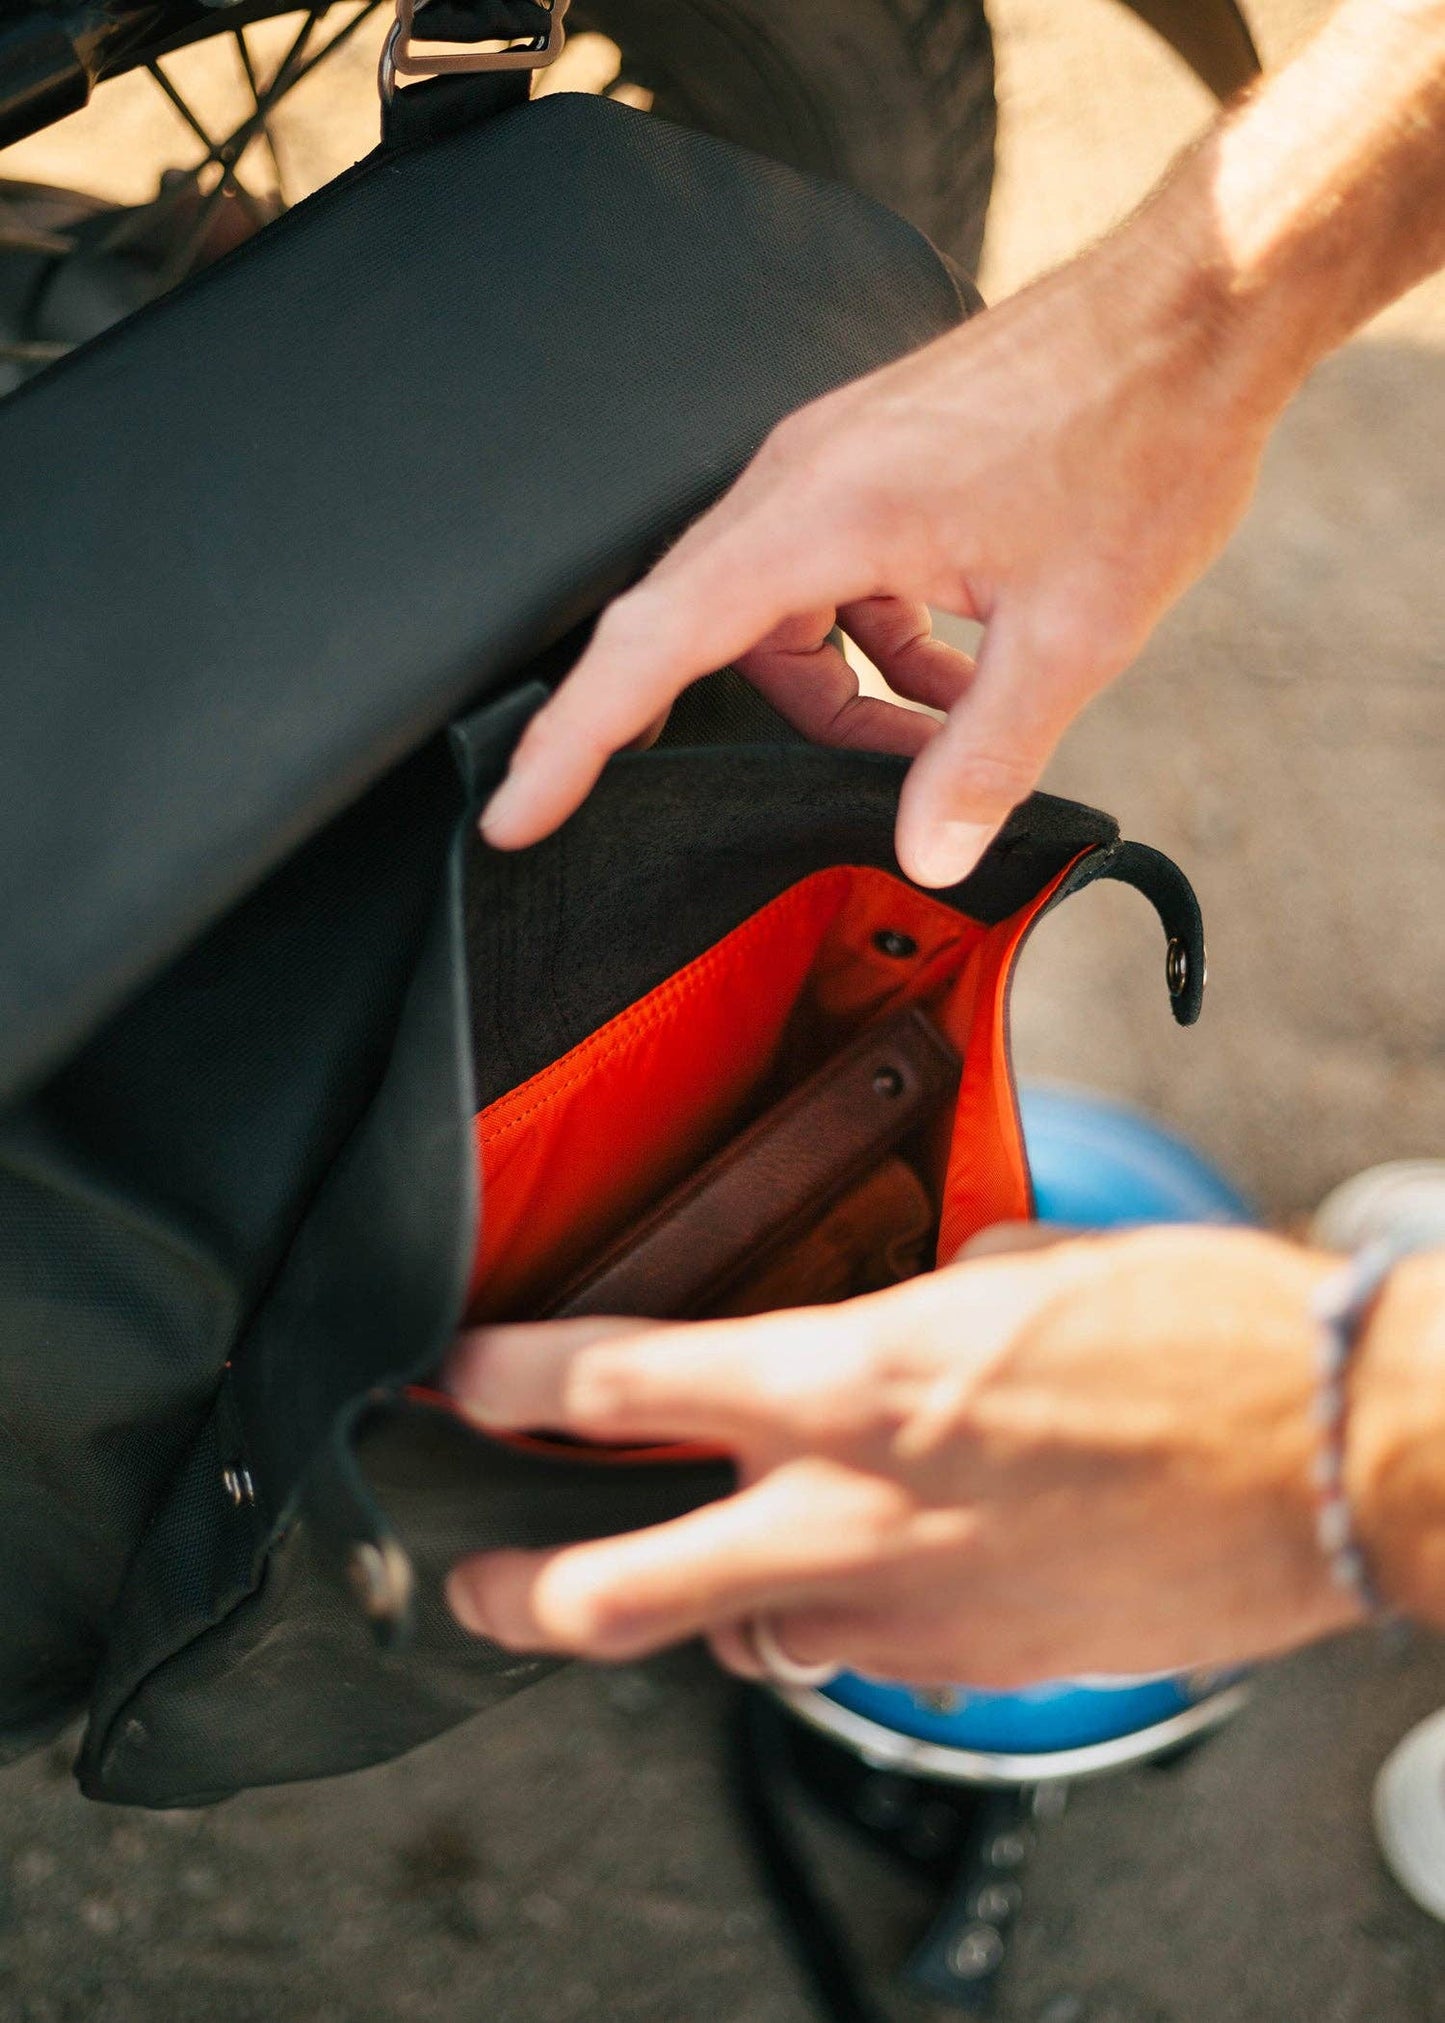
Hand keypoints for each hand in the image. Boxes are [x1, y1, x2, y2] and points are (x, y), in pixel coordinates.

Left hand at [442, 1228, 1360, 1686]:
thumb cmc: (1204, 1339)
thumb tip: (897, 1312)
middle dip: (515, 1588)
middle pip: (614, 1588)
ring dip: (708, 1608)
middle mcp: (852, 1511)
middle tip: (476, 1577)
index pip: (617, 1383)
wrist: (1338, 1455)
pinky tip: (873, 1574)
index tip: (464, 1379)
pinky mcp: (972, 1671)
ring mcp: (908, 1611)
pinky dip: (838, 1622)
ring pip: (740, 1639)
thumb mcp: (1027, 1268)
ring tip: (704, 1570)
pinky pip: (858, 1658)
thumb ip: (923, 1302)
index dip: (509, 1380)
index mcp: (850, 1381)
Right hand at [479, 186, 1285, 888]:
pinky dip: (877, 640)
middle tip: (806, 805)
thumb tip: (929, 853)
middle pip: (707, 636)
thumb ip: (986, 756)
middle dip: (752, 733)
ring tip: (942, 738)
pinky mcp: (875, 461)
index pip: (652, 644)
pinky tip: (958, 673)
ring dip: (842, 690)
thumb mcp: (1074, 631)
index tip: (514, 811)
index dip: (571, 741)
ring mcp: (834, 463)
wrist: (1199, 304)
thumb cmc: (1142, 434)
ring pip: (777, 612)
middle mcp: (802, 479)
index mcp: (820, 514)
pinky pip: (831, 575)